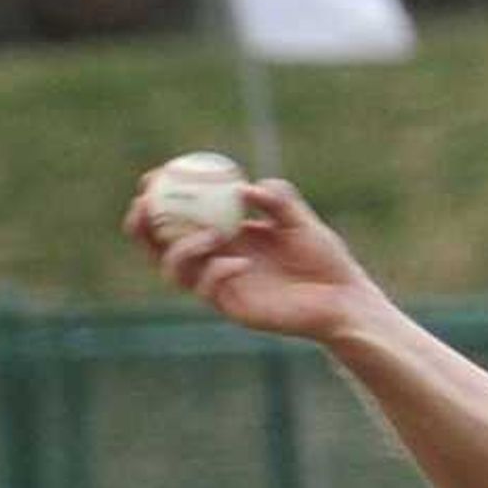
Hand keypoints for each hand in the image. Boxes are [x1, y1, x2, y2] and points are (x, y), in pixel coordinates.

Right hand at [119, 175, 384, 343]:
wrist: (344, 298)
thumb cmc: (323, 257)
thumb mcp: (300, 218)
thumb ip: (277, 198)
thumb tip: (247, 189)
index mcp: (224, 233)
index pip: (177, 215)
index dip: (158, 197)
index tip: (153, 177)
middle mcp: (215, 260)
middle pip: (159, 246)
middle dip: (144, 227)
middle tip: (146, 205)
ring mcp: (221, 287)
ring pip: (176, 273)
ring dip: (184, 249)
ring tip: (214, 234)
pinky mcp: (234, 310)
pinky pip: (211, 291)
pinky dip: (219, 273)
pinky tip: (241, 263)